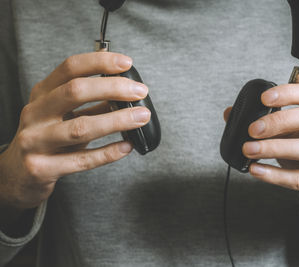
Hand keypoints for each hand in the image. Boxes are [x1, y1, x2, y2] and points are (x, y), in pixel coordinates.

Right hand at [0, 52, 150, 214]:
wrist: (15, 174)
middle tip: (140, 92)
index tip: (127, 63)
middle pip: (75, 92)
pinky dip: (108, 153)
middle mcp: (35, 114)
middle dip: (113, 89)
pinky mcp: (41, 168)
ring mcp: (35, 141)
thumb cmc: (46, 138)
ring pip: (80, 128)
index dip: (100, 62)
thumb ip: (89, 102)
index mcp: (42, 94)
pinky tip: (126, 147)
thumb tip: (126, 90)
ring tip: (141, 117)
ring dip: (117, 121)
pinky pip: (81, 160)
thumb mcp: (61, 113)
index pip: (70, 68)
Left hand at [224, 84, 298, 224]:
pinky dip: (276, 175)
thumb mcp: (292, 136)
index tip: (263, 98)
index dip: (289, 92)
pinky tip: (256, 170)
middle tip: (252, 129)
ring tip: (248, 149)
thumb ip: (267, 123)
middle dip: (279, 121)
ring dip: (274, 148)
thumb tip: (230, 113)